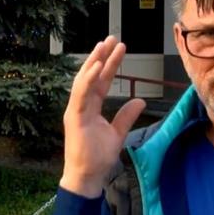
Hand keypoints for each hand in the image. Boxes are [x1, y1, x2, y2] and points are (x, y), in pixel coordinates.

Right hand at [60, 36, 145, 197]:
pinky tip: (96, 66)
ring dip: (93, 62)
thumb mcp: (117, 133)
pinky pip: (80, 94)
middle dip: (101, 56)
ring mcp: (76, 110)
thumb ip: (126, 116)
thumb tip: (140, 100)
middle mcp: (81, 105)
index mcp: (90, 107)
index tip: (119, 49)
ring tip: (104, 46)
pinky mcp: (73, 117)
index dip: (110, 65)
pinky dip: (87, 79)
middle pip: (92, 76)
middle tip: (112, 38)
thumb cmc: (98, 157)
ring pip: (83, 80)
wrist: (87, 176)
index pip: (101, 81)